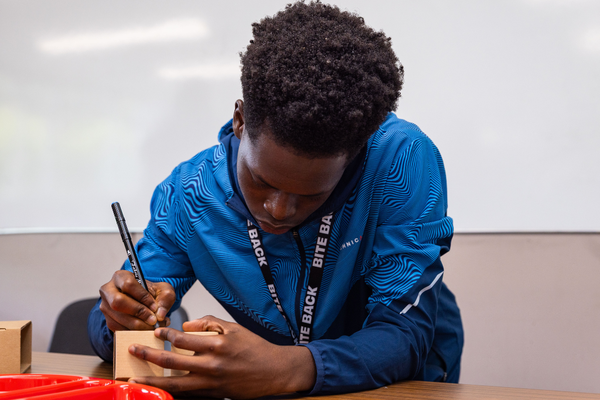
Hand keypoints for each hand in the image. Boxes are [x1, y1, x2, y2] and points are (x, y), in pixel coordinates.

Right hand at [99, 270, 175, 331]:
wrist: (144, 302)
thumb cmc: (152, 293)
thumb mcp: (163, 290)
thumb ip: (166, 298)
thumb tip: (160, 314)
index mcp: (120, 277)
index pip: (128, 285)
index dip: (142, 297)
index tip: (154, 307)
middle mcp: (108, 291)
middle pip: (118, 302)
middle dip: (138, 313)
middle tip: (153, 320)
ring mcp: (106, 307)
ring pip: (118, 318)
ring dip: (138, 326)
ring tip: (153, 326)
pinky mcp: (108, 321)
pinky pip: (119, 329)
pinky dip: (134, 332)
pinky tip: (146, 330)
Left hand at [127, 316, 316, 398]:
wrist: (274, 371)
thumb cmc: (256, 348)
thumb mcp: (234, 328)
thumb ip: (208, 323)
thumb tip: (186, 326)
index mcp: (217, 345)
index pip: (182, 339)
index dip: (166, 334)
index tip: (156, 332)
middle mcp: (212, 365)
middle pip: (172, 362)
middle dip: (149, 356)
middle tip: (133, 350)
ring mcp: (212, 383)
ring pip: (175, 384)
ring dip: (153, 381)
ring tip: (136, 379)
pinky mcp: (214, 395)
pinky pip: (188, 394)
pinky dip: (172, 392)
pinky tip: (160, 389)